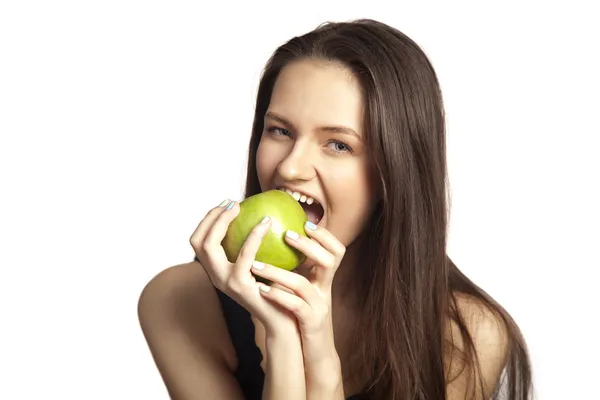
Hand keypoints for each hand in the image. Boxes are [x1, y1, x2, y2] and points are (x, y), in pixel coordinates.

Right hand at [189, 199, 298, 335]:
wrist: (283, 318)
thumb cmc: (276, 287)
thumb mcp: (261, 263)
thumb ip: (255, 244)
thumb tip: (260, 211)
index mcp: (217, 270)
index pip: (199, 241)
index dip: (208, 220)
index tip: (227, 204)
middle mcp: (215, 276)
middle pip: (198, 241)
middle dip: (211, 217)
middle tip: (232, 203)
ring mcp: (224, 282)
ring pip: (210, 246)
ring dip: (223, 221)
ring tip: (240, 207)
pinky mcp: (240, 286)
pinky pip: (244, 255)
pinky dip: (253, 235)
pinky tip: (266, 222)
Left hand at [249, 221, 345, 361]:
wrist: (314, 352)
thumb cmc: (301, 316)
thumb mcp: (302, 290)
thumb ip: (294, 269)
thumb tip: (273, 242)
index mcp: (324, 281)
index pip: (336, 251)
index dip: (325, 236)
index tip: (306, 223)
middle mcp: (325, 291)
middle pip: (329, 261)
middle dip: (308, 246)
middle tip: (285, 234)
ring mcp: (319, 308)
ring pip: (303, 285)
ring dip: (279, 272)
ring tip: (255, 264)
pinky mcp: (310, 324)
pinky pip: (295, 307)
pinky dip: (278, 297)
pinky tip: (261, 290)